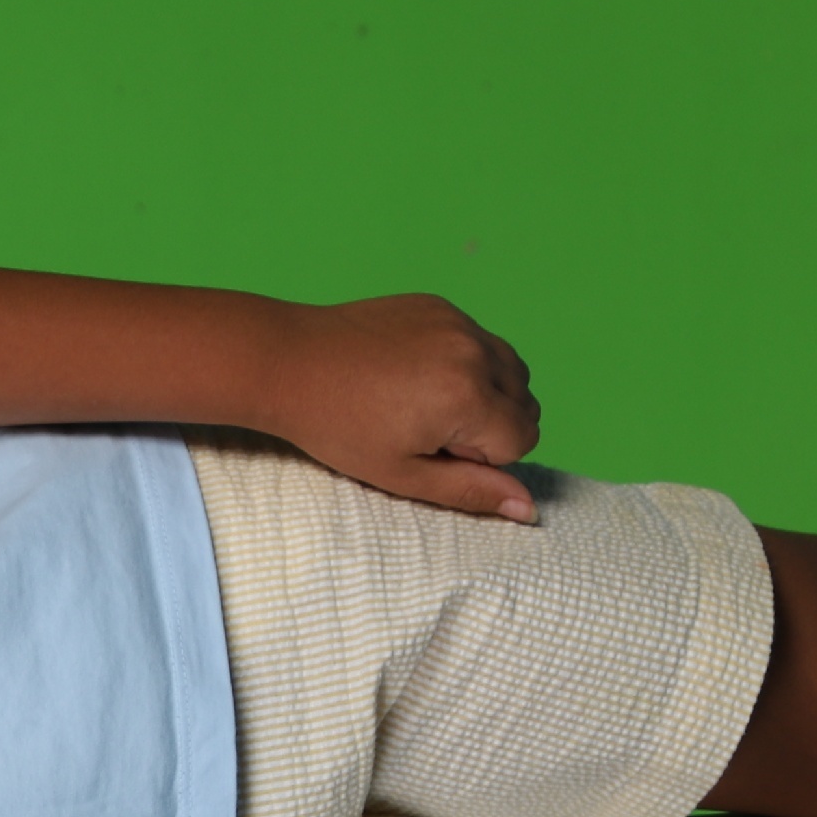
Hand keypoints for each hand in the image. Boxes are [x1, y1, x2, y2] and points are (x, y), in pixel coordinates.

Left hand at [259, 295, 544, 522]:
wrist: (289, 363)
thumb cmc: (337, 426)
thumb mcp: (402, 474)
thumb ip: (470, 491)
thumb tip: (527, 509)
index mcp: (468, 397)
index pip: (524, 439)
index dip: (483, 457)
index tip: (433, 448)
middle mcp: (474, 352)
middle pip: (526, 403)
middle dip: (490, 424)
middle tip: (425, 427)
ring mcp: (458, 323)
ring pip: (511, 369)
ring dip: (486, 392)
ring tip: (424, 402)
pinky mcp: (441, 307)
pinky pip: (479, 341)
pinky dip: (463, 362)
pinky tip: (412, 373)